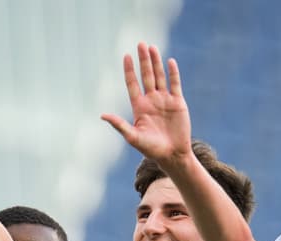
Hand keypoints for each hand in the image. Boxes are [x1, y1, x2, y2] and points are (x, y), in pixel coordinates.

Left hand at [101, 43, 190, 163]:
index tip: (126, 56)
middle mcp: (151, 100)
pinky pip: (175, 84)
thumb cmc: (151, 149)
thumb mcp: (133, 137)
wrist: (173, 155)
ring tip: (152, 47)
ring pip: (159, 77)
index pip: (132, 84)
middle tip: (140, 44)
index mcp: (139, 107)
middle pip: (146, 76)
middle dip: (143, 60)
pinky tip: (170, 61)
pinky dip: (173, 73)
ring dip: (156, 62)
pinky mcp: (178, 103)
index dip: (129, 70)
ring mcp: (165, 100)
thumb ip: (119, 125)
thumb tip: (102, 115)